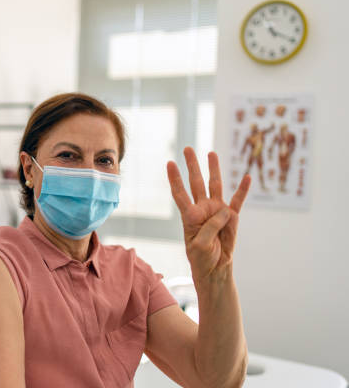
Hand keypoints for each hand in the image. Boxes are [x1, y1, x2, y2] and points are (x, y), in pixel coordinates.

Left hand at [167, 148, 250, 282]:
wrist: (215, 268)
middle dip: (192, 165)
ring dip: (213, 169)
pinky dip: (243, 189)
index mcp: (189, 215)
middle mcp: (202, 209)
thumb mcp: (200, 244)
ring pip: (215, 185)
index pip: (180, 193)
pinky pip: (238, 200)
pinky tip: (247, 176)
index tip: (170, 163)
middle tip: (187, 148)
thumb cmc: (202, 257)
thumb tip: (225, 210)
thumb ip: (211, 226)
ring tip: (211, 153)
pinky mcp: (232, 217)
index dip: (175, 178)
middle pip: (196, 182)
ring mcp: (217, 211)